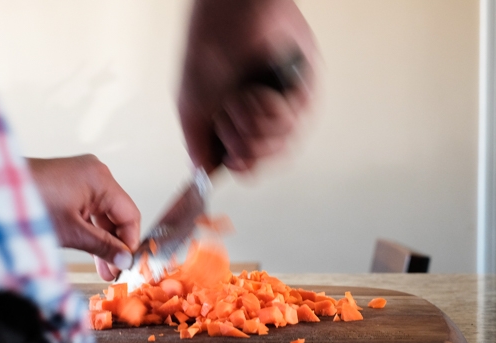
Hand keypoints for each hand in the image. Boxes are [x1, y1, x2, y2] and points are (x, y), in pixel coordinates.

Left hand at [28, 155, 140, 280]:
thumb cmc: (25, 202)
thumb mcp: (70, 232)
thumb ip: (102, 246)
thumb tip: (123, 259)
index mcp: (99, 179)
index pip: (130, 215)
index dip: (130, 242)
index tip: (125, 263)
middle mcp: (94, 173)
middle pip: (117, 215)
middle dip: (115, 244)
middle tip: (113, 270)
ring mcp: (81, 176)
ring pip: (102, 214)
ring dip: (102, 240)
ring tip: (101, 267)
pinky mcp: (68, 183)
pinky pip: (88, 208)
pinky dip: (89, 229)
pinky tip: (88, 249)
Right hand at [178, 0, 315, 172]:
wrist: (229, 17)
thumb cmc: (208, 51)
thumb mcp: (191, 108)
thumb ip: (197, 145)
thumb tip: (203, 172)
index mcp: (237, 124)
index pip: (247, 163)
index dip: (241, 167)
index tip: (231, 161)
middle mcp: (262, 119)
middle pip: (264, 161)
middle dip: (242, 144)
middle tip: (228, 118)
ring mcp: (284, 108)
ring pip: (279, 147)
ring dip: (253, 124)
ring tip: (240, 98)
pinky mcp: (303, 94)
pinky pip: (293, 125)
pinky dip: (269, 111)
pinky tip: (256, 91)